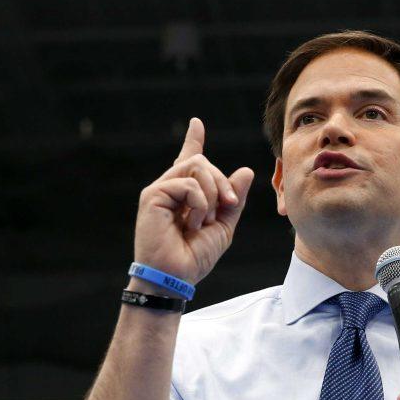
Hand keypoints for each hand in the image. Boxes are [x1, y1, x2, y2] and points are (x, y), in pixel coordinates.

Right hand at [133, 117, 255, 286]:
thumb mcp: (224, 226)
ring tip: (204, 221)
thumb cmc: (195, 256)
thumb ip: (233, 199)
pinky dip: (199, 203)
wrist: (176, 277)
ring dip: (212, 193)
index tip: (196, 123)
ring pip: (197, 167)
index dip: (193, 140)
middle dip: (223, 182)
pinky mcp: (153, 196)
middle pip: (202, 162)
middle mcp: (171, 188)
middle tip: (230, 204)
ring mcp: (160, 190)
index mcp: (185, 195)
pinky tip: (192, 223)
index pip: (189, 159)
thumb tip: (246, 171)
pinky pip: (188, 183)